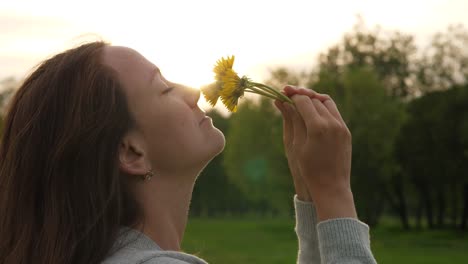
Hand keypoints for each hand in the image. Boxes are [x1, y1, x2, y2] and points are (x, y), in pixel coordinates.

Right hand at [278, 86, 356, 220]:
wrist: (331, 187)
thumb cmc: (308, 169)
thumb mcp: (295, 144)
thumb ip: (291, 119)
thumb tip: (282, 101)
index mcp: (317, 127)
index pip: (303, 101)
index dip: (292, 95)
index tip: (282, 93)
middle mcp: (332, 123)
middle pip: (315, 99)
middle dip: (301, 95)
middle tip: (288, 95)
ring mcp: (341, 127)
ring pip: (327, 102)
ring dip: (314, 99)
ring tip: (301, 101)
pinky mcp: (346, 132)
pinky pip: (334, 112)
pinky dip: (323, 108)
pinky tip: (313, 113)